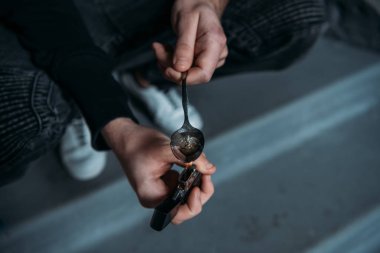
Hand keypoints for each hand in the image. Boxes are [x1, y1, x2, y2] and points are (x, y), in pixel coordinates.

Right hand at [101, 118, 215, 223]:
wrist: (128, 136)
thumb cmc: (139, 143)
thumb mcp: (168, 148)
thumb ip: (191, 158)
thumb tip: (210, 169)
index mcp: (152, 196)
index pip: (179, 214)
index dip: (194, 203)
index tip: (198, 185)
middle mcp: (157, 198)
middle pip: (187, 207)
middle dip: (200, 191)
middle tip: (205, 172)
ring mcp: (162, 191)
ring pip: (188, 196)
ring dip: (198, 181)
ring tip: (199, 163)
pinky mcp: (166, 183)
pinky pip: (185, 185)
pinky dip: (193, 174)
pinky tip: (193, 162)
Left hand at [153, 0, 227, 84]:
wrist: (198, 1)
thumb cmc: (194, 5)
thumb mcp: (185, 21)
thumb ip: (184, 46)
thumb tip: (180, 69)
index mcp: (215, 44)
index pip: (203, 74)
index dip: (184, 78)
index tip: (167, 69)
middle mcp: (216, 54)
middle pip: (192, 75)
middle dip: (171, 67)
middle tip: (158, 50)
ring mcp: (209, 58)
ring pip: (185, 73)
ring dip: (168, 63)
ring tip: (161, 47)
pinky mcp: (201, 60)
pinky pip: (184, 68)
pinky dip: (171, 61)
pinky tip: (166, 49)